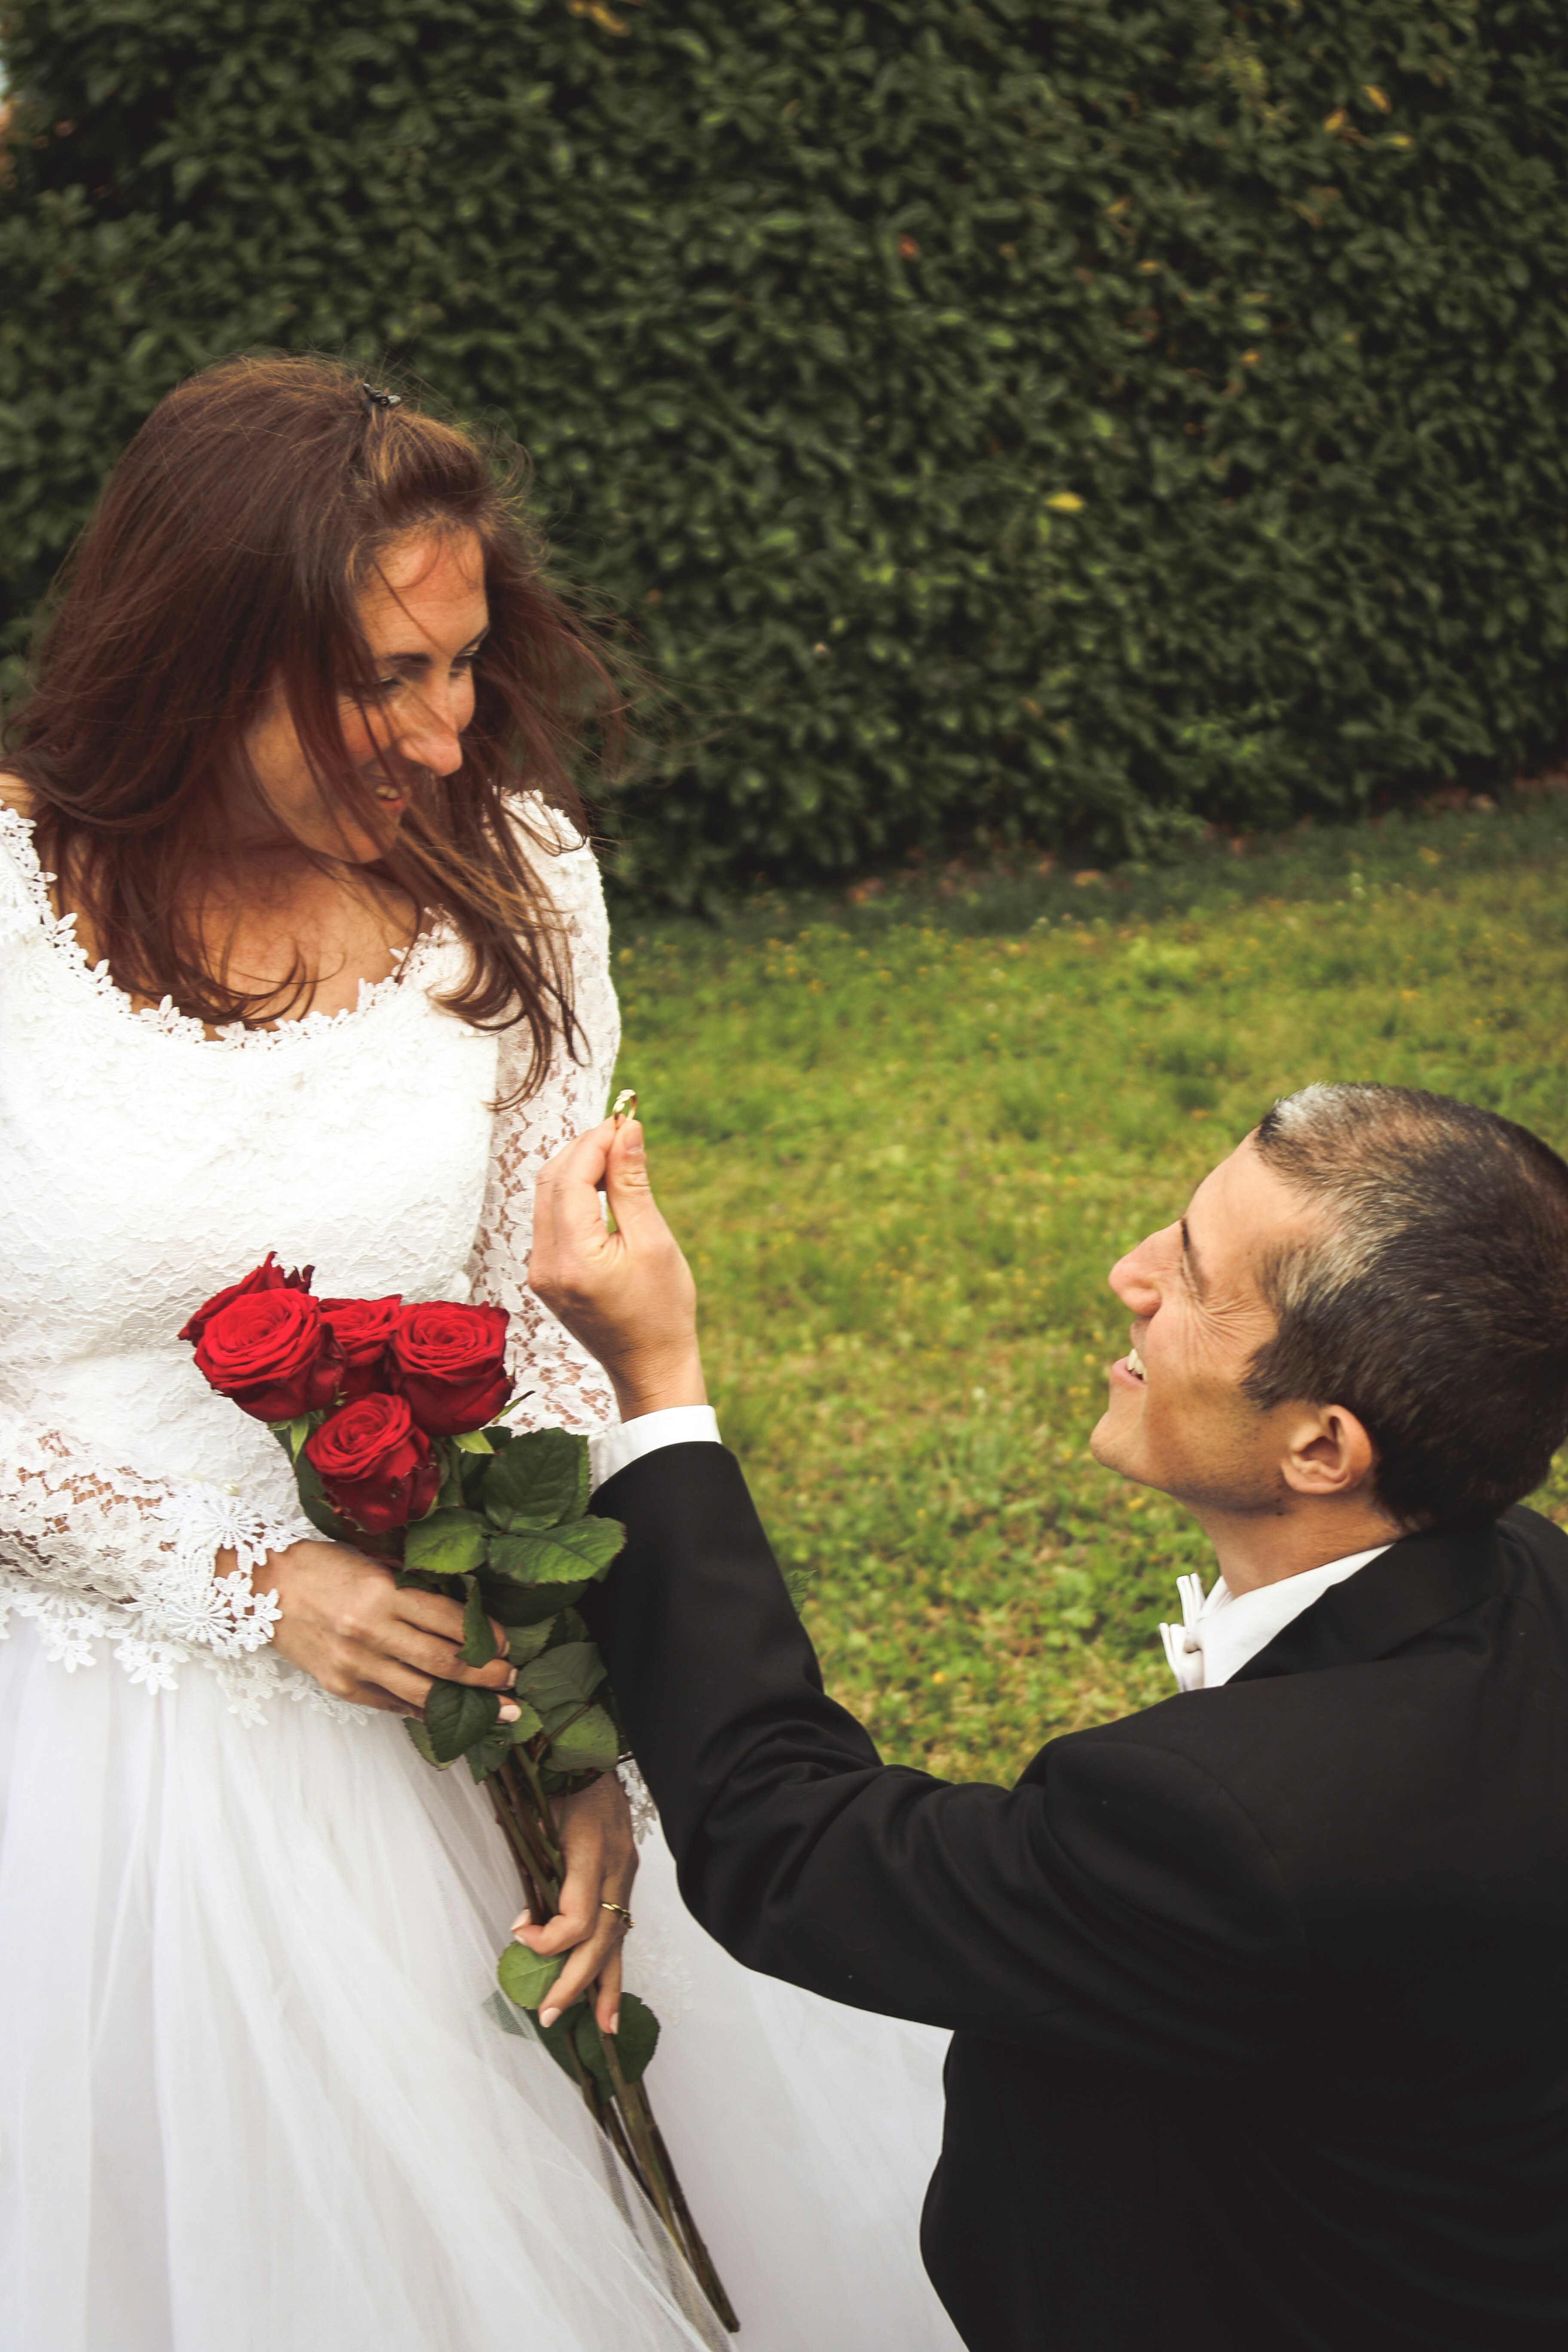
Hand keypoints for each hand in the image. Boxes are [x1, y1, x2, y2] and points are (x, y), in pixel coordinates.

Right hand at [254, 1537, 520, 1717]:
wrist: (262, 1587)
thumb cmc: (323, 1567)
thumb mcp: (372, 1563)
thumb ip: (413, 1587)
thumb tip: (463, 1612)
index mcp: (383, 1593)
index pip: (448, 1619)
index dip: (485, 1636)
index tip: (506, 1644)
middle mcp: (370, 1631)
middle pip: (442, 1661)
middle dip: (486, 1676)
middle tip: (513, 1680)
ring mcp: (354, 1664)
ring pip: (421, 1692)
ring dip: (465, 1704)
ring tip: (499, 1710)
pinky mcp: (340, 1686)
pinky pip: (391, 1704)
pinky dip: (422, 1710)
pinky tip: (448, 1714)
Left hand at [509, 1771, 638, 2034]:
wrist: (590, 1755)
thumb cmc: (556, 1779)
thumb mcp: (536, 1814)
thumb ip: (531, 1860)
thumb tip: (522, 1917)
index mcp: (590, 1850)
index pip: (577, 1916)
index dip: (547, 1939)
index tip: (517, 1932)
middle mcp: (614, 1867)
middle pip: (601, 1937)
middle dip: (576, 1981)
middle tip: (549, 2013)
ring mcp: (624, 1874)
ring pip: (619, 1939)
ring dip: (606, 1986)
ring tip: (603, 2028)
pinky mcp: (624, 1878)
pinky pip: (621, 1927)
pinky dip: (615, 1964)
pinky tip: (612, 1996)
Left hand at [530, 1116, 705, 1420]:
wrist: (649, 1368)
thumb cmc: (662, 1311)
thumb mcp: (654, 1242)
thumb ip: (632, 1184)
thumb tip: (626, 1130)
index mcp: (572, 1260)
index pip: (569, 1178)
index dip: (595, 1141)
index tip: (624, 1119)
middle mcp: (544, 1265)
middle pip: (549, 1181)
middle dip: (583, 1148)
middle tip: (621, 1129)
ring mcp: (539, 1272)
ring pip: (545, 1197)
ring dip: (576, 1167)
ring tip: (615, 1153)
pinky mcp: (544, 1275)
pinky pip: (549, 1219)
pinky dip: (571, 1194)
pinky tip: (600, 1186)